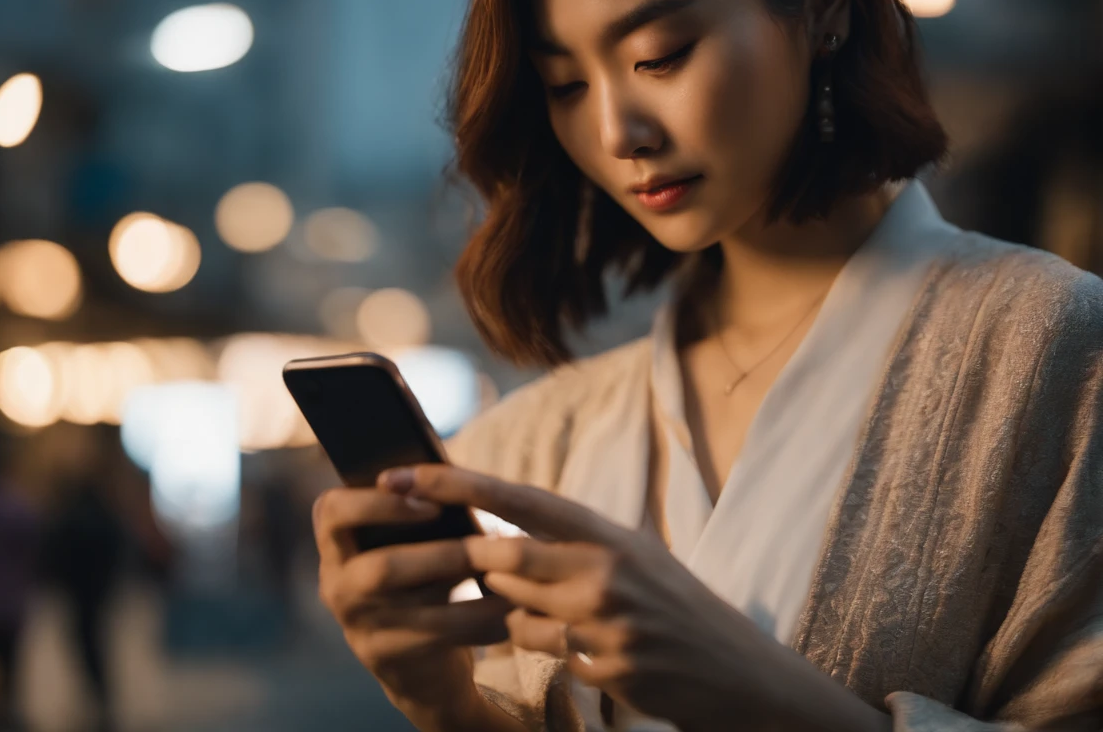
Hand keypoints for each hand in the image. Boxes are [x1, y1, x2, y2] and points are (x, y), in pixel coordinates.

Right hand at [312, 486, 513, 729]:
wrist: (418, 660)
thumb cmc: (420, 574)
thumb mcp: (408, 539)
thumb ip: (417, 503)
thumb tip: (447, 467)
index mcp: (336, 543)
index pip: (333, 511)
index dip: (379, 504)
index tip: (430, 503)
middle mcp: (336, 585)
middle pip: (379, 569)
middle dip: (439, 555)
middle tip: (483, 545)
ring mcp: (358, 626)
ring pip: (412, 606)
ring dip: (465, 588)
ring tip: (503, 571)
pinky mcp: (386, 659)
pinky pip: (437, 637)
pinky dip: (478, 620)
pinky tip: (509, 609)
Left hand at [378, 464, 824, 731]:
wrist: (736, 670)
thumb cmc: (674, 603)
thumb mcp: (632, 553)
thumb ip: (570, 542)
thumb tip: (498, 537)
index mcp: (608, 531)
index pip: (520, 499)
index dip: (460, 484)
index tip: (408, 473)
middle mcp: (605, 569)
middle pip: (504, 558)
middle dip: (476, 563)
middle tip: (461, 558)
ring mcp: (605, 620)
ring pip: (514, 612)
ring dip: (516, 612)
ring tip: (565, 612)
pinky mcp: (606, 666)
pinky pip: (545, 654)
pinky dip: (551, 649)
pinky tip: (593, 647)